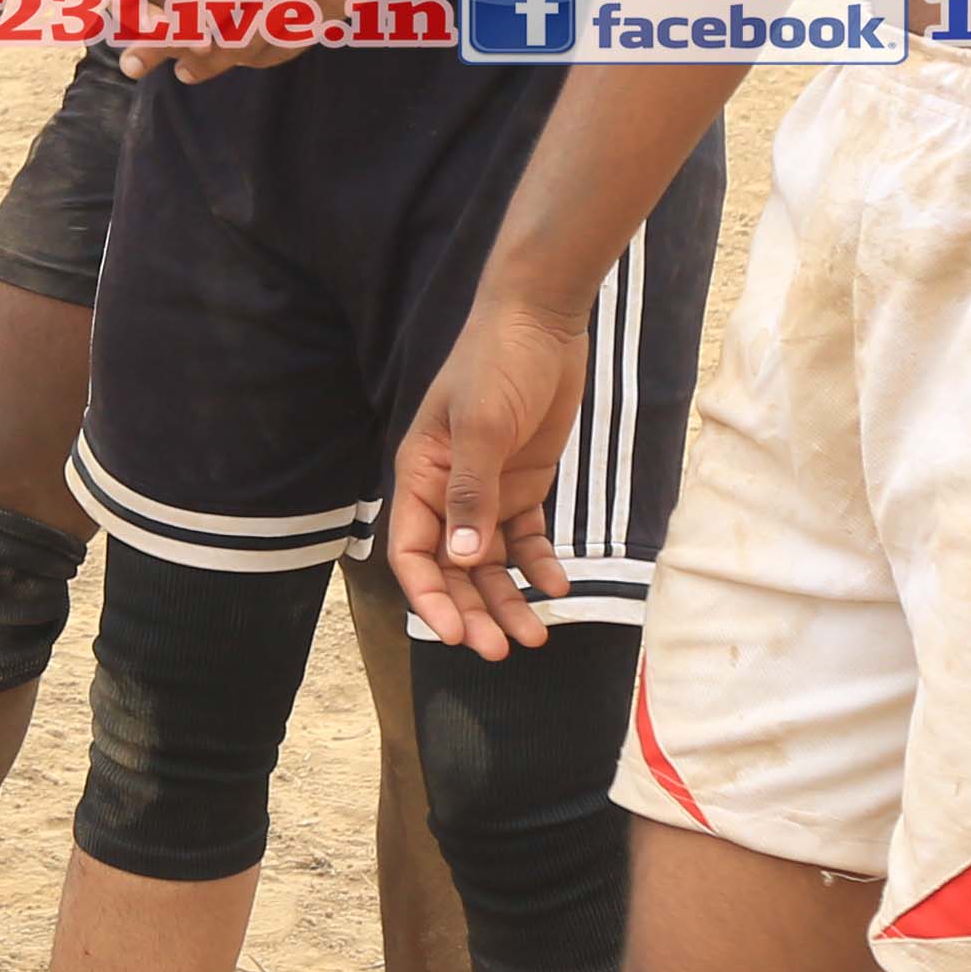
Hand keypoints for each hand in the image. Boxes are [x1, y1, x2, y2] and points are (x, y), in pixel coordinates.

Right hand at [390, 294, 584, 656]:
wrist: (541, 320)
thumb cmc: (496, 363)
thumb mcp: (482, 426)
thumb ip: (473, 493)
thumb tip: (462, 559)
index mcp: (420, 476)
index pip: (412, 552)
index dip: (429, 597)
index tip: (455, 635)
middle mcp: (447, 492)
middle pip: (453, 569)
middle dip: (474, 611)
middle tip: (502, 651)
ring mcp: (487, 491)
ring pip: (490, 563)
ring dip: (508, 600)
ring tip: (535, 639)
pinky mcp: (524, 485)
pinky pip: (526, 539)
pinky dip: (539, 566)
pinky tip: (559, 588)